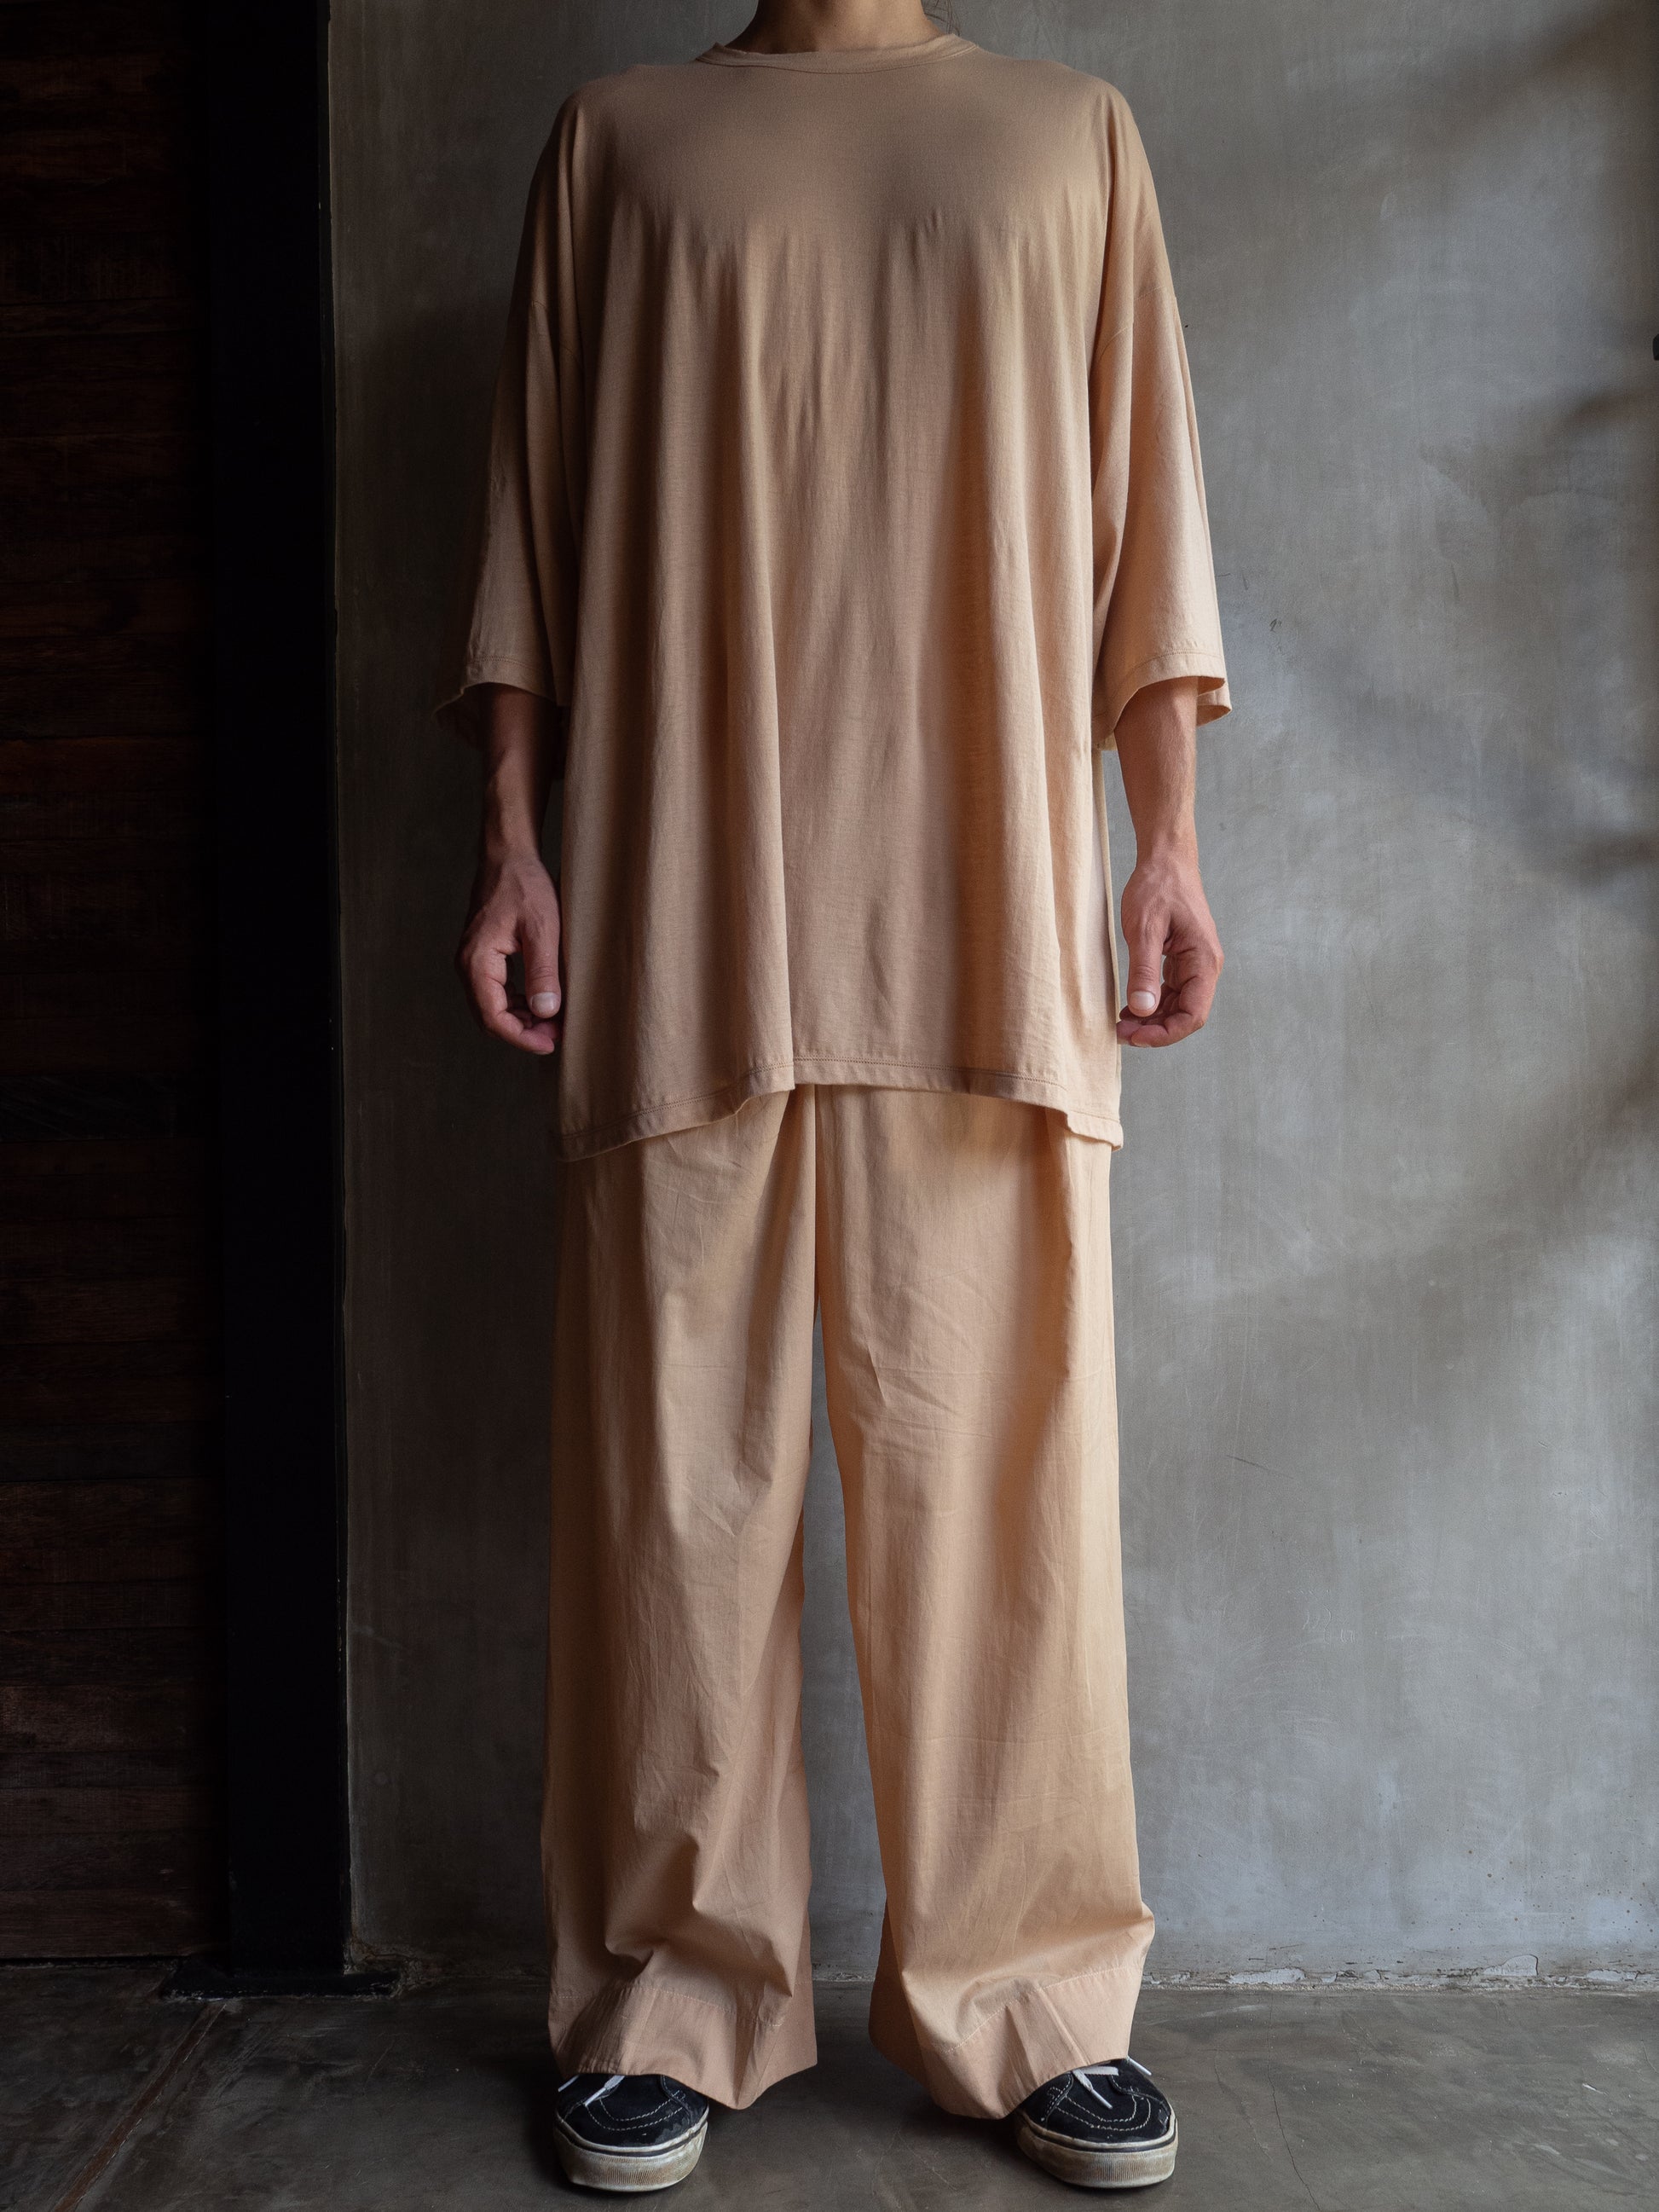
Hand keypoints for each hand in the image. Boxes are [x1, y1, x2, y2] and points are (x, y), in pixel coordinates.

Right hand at [456, 850, 563, 1054]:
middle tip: (556, 1035)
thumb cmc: (524, 885)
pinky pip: (494, 991)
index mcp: (477, 961)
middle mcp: (468, 964)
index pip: (493, 1017)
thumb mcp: (543, 929)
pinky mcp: (482, 955)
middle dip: (522, 1031)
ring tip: (553, 1021)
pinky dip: (516, 1003)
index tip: (550, 1043)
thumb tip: (546, 1012)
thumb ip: (543, 972)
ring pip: (491, 1006)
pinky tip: (540, 1001)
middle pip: (489, 1016)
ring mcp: (472, 960)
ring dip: (520, 1019)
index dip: (521, 1037)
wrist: (509, 855)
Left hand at [1115, 846, 1221, 1047]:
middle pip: (1186, 1015)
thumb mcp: (1144, 928)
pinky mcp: (1182, 960)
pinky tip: (1129, 1007)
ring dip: (1152, 1020)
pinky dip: (1151, 1004)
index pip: (1194, 1015)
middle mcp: (1205, 967)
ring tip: (1121, 1023)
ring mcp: (1194, 964)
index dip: (1165, 1033)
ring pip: (1177, 1007)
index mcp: (1204, 961)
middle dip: (1154, 1030)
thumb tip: (1143, 1010)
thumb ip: (1144, 971)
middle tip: (1119, 1032)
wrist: (1166, 860)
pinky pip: (1170, 992)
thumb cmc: (1158, 887)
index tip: (1134, 1036)